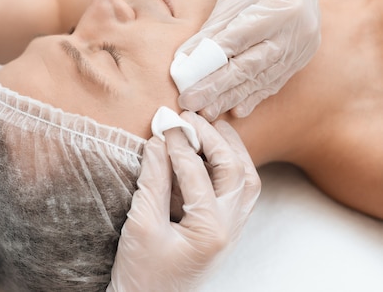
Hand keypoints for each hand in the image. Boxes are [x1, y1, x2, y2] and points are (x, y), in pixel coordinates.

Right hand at [107, 111, 260, 291]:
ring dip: (231, 150)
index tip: (165, 124)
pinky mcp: (224, 231)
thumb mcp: (142, 224)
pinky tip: (211, 156)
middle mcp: (229, 228)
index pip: (197, 173)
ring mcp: (231, 230)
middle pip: (236, 171)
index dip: (179, 145)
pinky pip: (238, 192)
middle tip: (192, 118)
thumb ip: (152, 180)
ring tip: (210, 128)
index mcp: (210, 229)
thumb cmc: (142, 272)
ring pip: (247, 180)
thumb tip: (157, 142)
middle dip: (215, 139)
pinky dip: (230, 168)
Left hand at [173, 0, 320, 120]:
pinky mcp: (300, 59)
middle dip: (216, 87)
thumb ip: (209, 31)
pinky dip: (252, 97)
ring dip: (231, 98)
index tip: (184, 78)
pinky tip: (235, 111)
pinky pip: (273, 82)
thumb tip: (183, 61)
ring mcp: (301, 47)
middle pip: (250, 65)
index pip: (239, 40)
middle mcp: (297, 30)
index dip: (210, 62)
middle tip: (189, 102)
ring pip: (260, 78)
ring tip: (206, 111)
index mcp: (282, 6)